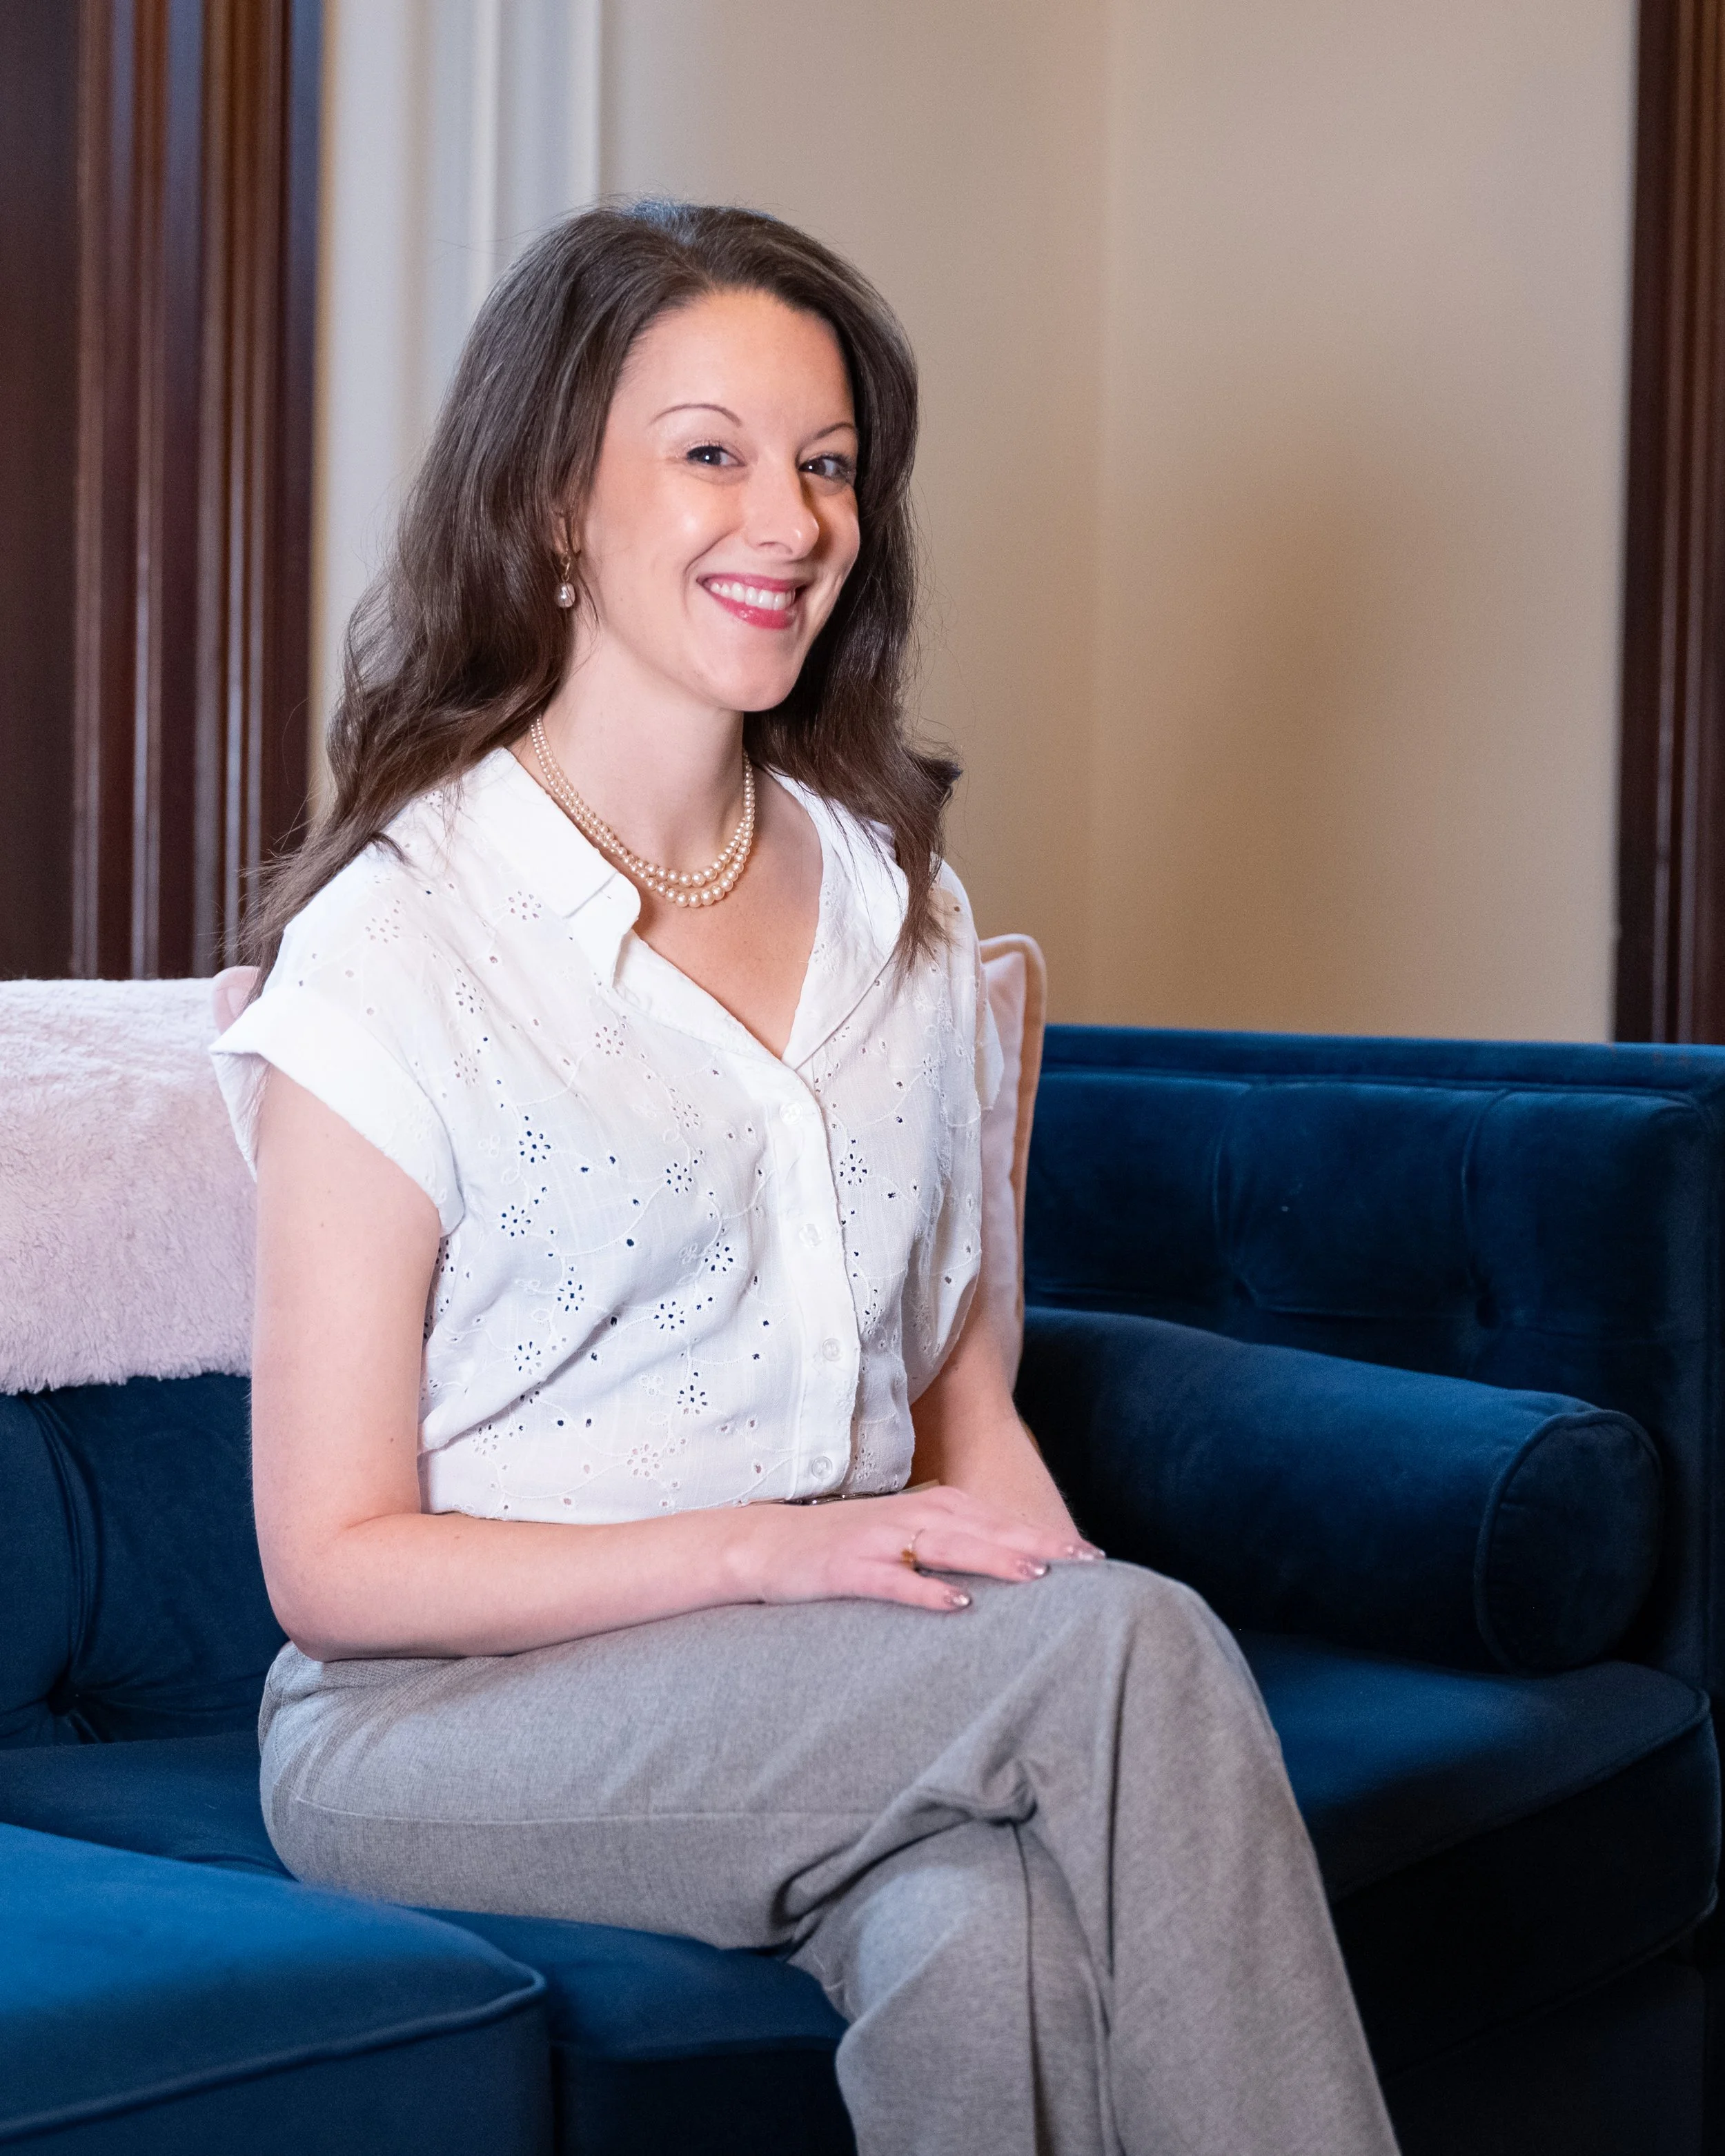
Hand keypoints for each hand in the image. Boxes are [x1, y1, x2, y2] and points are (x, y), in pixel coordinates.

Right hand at [729, 1485, 1103, 1613]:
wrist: (766, 1544)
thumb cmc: (847, 1545)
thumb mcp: (907, 1534)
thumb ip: (955, 1542)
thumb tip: (1013, 1566)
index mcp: (931, 1505)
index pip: (1000, 1519)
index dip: (1046, 1537)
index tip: (1092, 1559)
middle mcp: (912, 1514)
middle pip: (986, 1528)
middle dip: (1038, 1545)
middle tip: (1086, 1566)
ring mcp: (879, 1539)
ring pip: (948, 1544)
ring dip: (993, 1558)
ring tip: (1037, 1576)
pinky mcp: (848, 1568)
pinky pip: (893, 1579)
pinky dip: (926, 1589)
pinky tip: (957, 1604)